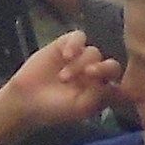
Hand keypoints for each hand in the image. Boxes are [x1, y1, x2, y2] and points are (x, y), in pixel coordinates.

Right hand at [0, 32, 119, 129]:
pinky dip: (75, 44)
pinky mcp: (66, 44)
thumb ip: (99, 94)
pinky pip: (79, 36)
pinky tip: (66, 55)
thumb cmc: (55, 108)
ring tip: (64, 77)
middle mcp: (94, 72)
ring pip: (93, 52)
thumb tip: (109, 81)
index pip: (118, 81)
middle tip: (89, 74)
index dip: (113, 83)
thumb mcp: (81, 107)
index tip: (104, 86)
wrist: (27, 100)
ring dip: (80, 63)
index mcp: (101, 89)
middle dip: (102, 68)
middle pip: (110, 64)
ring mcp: (80, 57)